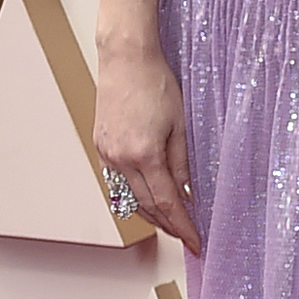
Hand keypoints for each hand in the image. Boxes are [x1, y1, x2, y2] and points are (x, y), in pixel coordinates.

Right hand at [96, 43, 202, 256]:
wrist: (126, 58)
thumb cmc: (156, 83)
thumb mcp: (180, 125)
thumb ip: (182, 164)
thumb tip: (188, 194)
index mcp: (144, 155)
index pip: (167, 204)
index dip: (184, 226)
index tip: (196, 241)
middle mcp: (120, 159)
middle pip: (146, 207)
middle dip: (169, 225)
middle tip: (188, 236)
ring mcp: (106, 154)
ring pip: (129, 198)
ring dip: (151, 215)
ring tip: (172, 223)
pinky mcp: (101, 147)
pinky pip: (118, 183)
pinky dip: (135, 196)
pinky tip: (149, 198)